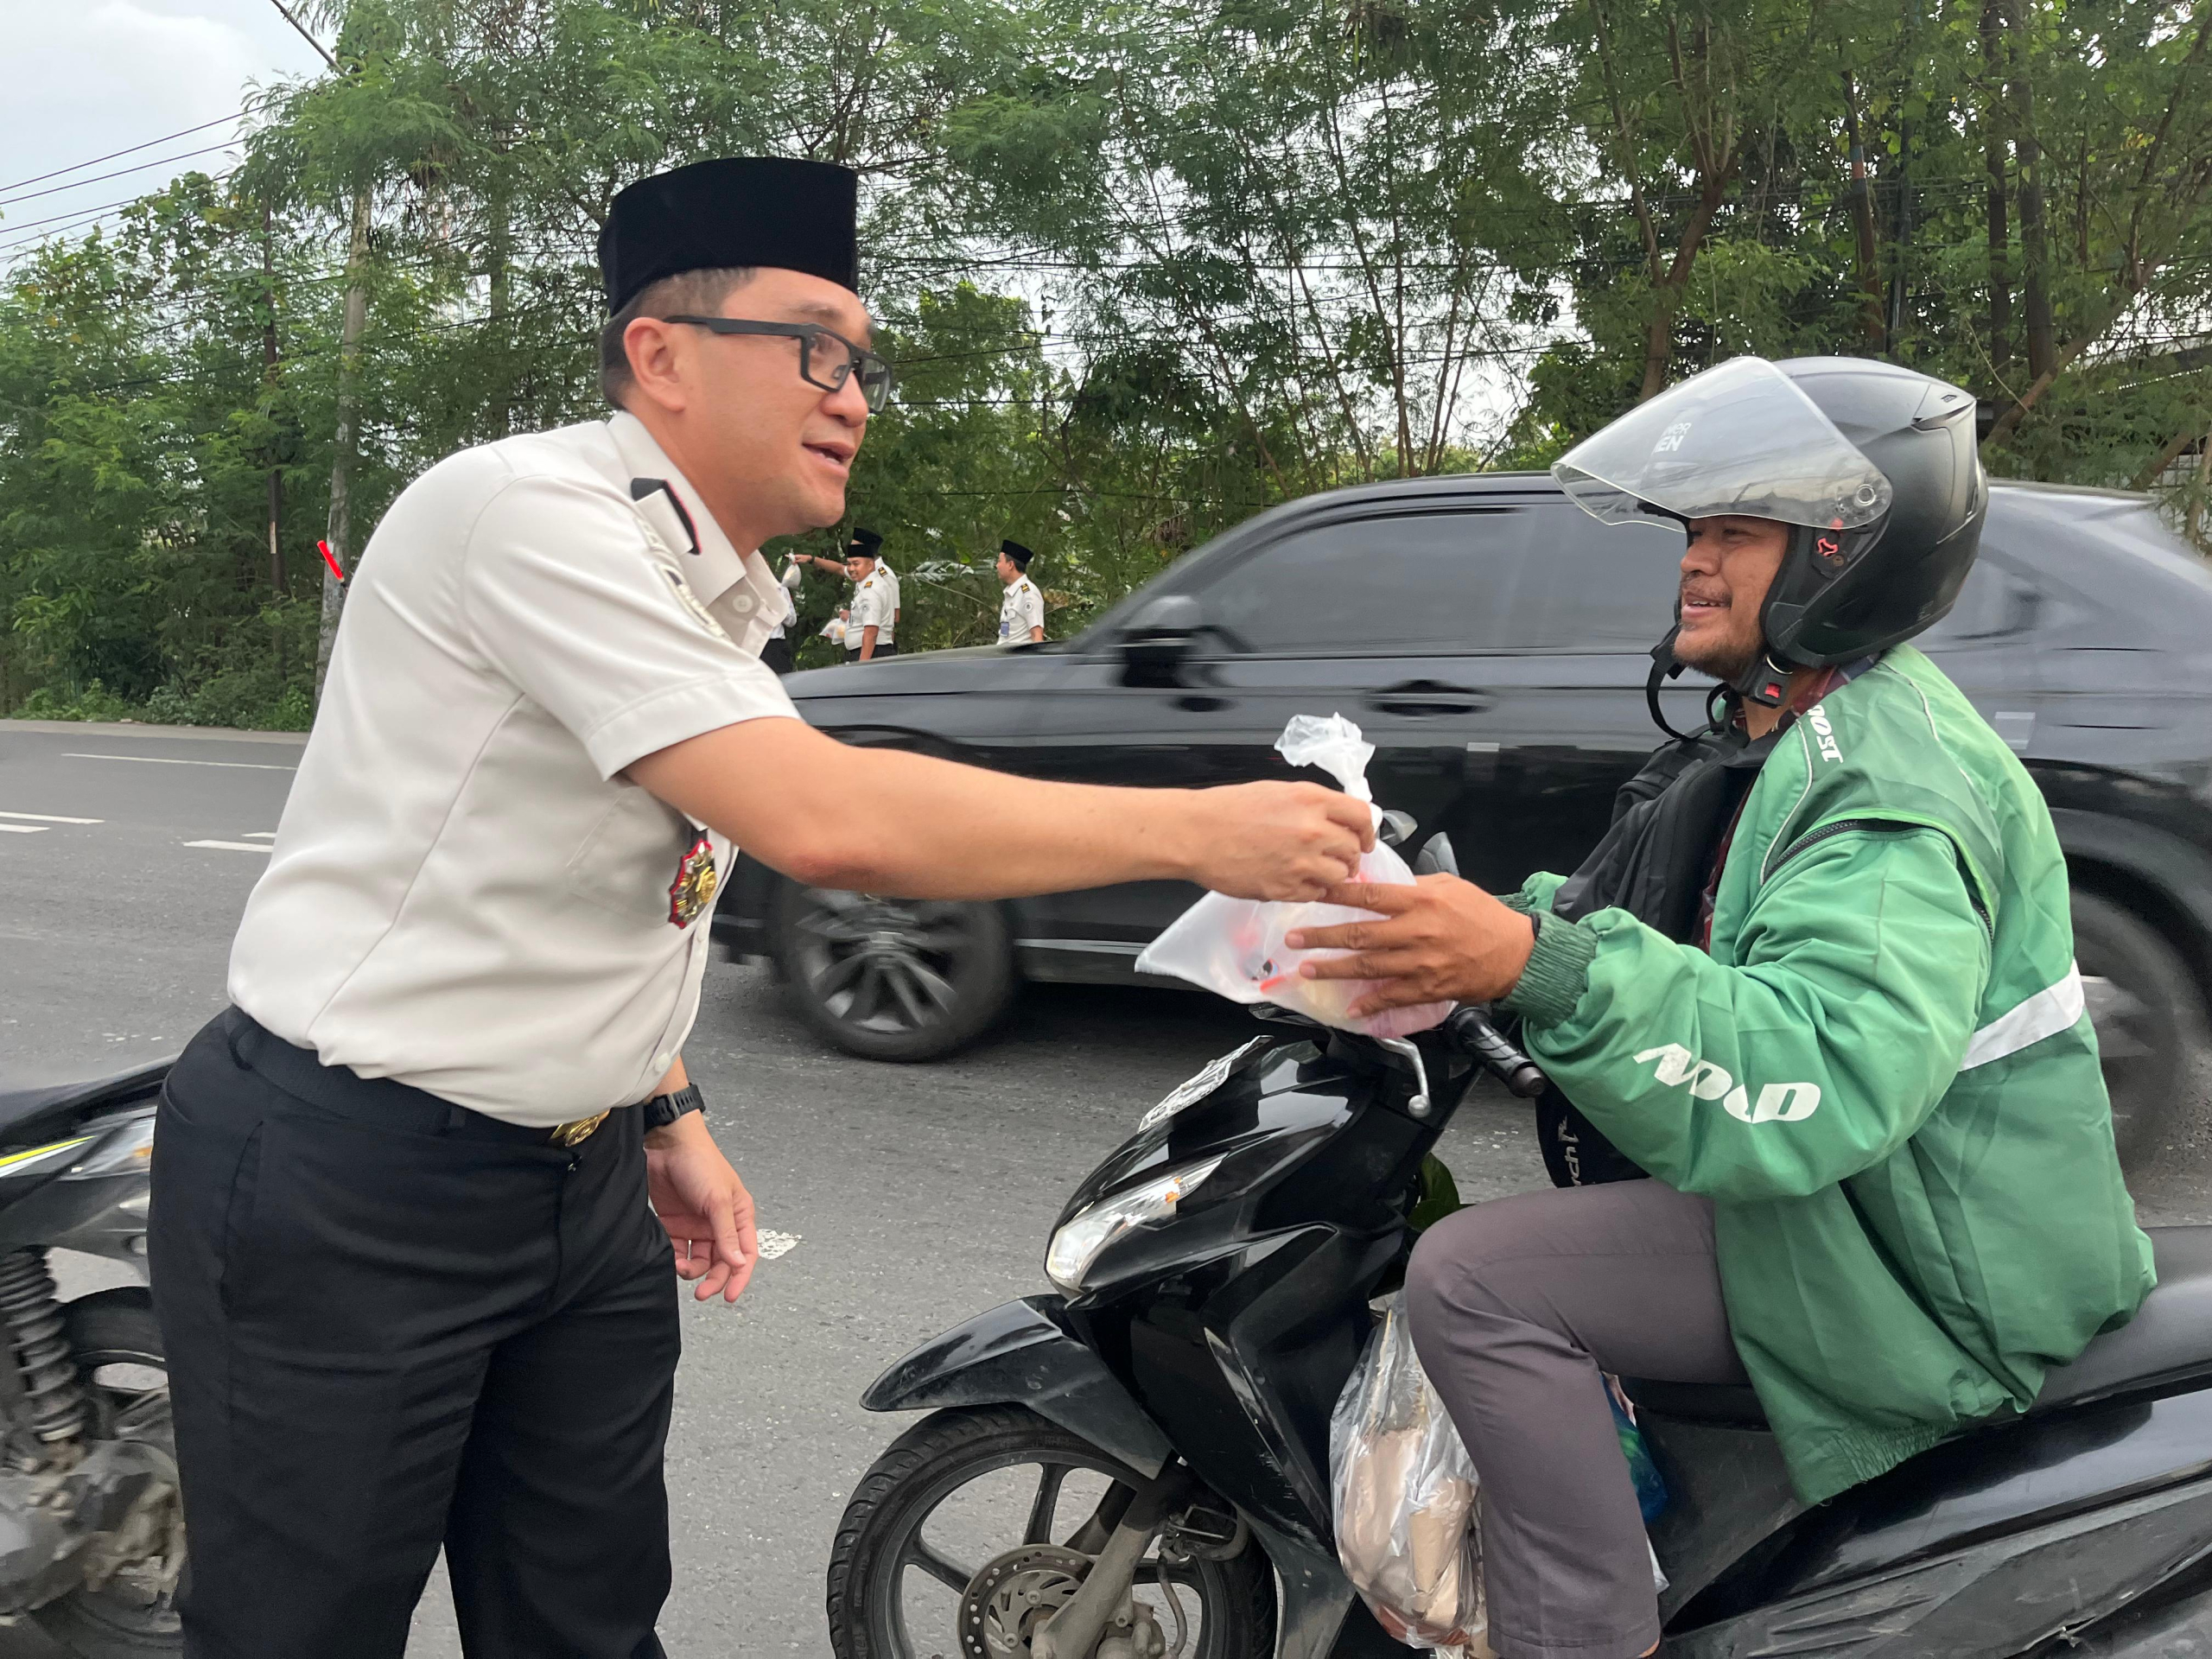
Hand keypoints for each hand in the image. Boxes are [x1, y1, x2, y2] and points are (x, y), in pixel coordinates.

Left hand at [643, 1113, 758, 1303]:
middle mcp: (720, 1223)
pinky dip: (675, 1259)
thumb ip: (726, 1234)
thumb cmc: (700, 1162)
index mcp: (739, 1215)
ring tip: (681, 1268)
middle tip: (702, 1292)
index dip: (739, 1277)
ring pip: (699, 1260)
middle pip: (721, 1262)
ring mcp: (696, 1225)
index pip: (744, 1254)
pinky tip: (671, 1259)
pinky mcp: (675, 1224)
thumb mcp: (717, 1200)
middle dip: (713, 1279)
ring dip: (691, 1270)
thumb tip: (737, 1264)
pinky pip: (677, 1251)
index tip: (729, 1296)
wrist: (666, 1144)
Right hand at [1183, 782, 1374, 900]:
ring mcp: (1300, 862)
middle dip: (1349, 855)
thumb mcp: (1278, 792)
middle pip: (1354, 849)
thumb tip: (1338, 818)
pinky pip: (1316, 894)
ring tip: (1314, 870)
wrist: (1196, 834)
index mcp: (1311, 800)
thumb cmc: (1228, 810)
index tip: (1363, 838)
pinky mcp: (1285, 889)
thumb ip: (1313, 804)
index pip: (1362, 816)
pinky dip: (1311, 890)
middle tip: (1337, 857)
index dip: (1367, 830)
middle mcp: (1312, 831)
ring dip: (1333, 875)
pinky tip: (1295, 879)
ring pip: (1340, 876)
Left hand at [1285, 874, 1536, 1014]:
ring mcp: (1420, 963)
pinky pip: (1392, 997)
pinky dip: (1369, 1004)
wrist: (1515, 953)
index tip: (1310, 893)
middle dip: (1321, 937)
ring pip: (1368, 967)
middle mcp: (1416, 932)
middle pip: (1359, 934)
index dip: (1336, 894)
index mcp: (1420, 901)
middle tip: (1293, 939)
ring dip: (1334, 970)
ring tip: (1307, 969)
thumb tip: (1378, 884)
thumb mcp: (1450, 886)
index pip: (1369, 895)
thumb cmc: (1482, 916)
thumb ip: (1413, 886)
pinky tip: (1349, 1007)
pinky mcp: (1428, 989)